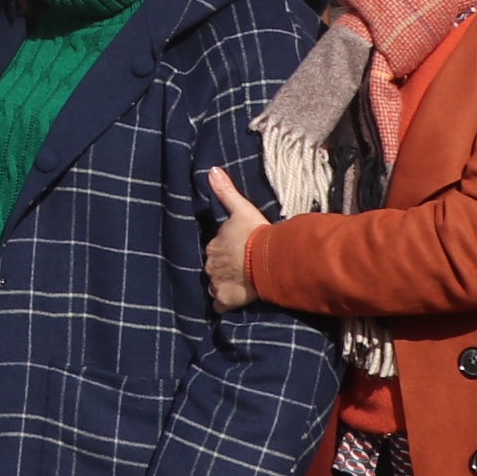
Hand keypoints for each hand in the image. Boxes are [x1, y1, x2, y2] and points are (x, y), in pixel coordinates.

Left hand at [200, 169, 269, 310]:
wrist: (266, 260)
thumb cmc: (255, 234)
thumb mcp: (241, 209)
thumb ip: (226, 191)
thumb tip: (211, 170)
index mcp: (214, 245)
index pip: (216, 249)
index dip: (226, 251)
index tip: (237, 252)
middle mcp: (211, 264)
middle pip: (214, 268)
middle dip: (224, 268)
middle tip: (240, 269)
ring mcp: (216, 283)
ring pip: (215, 285)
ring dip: (224, 285)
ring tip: (239, 285)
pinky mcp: (225, 300)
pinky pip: (220, 306)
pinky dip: (225, 305)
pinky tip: (233, 304)